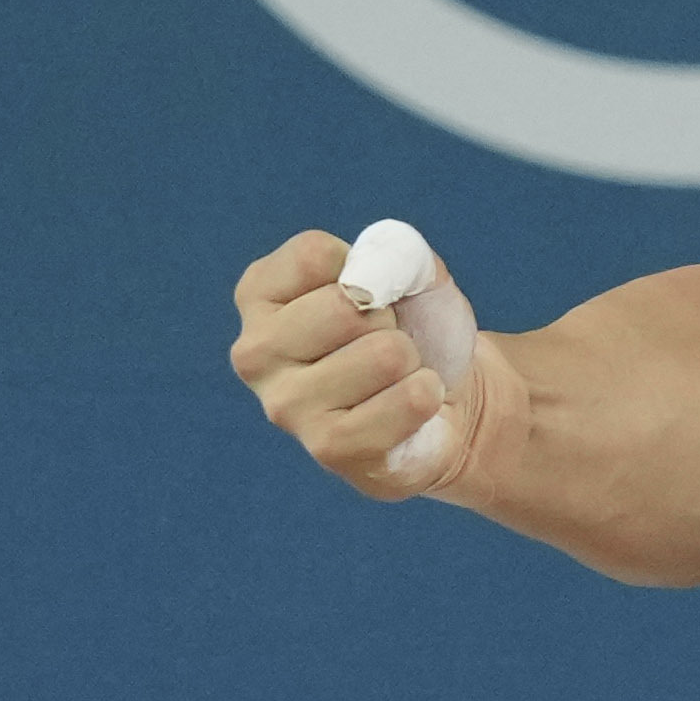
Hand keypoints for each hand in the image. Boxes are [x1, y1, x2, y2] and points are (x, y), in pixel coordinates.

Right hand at [229, 223, 486, 501]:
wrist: (445, 394)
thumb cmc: (413, 324)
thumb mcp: (410, 270)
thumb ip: (394, 252)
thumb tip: (367, 280)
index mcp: (259, 295)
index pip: (313, 256)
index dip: (368, 269)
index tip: (369, 295)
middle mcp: (254, 352)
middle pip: (345, 305)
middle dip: (388, 318)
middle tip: (383, 341)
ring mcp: (285, 405)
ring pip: (384, 354)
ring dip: (410, 360)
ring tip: (395, 376)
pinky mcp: (328, 448)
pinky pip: (407, 402)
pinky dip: (427, 395)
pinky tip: (410, 406)